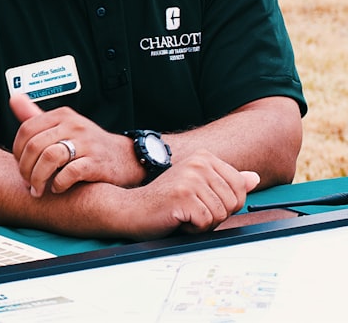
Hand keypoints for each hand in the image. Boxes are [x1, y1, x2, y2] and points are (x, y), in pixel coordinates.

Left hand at [10, 94, 141, 196]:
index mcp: (61, 115)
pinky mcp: (97, 162)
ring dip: (38, 178)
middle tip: (27, 183)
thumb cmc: (86, 144)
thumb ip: (37, 116)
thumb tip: (14, 98)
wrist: (124, 157)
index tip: (20, 166)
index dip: (17, 151)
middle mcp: (73, 125)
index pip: (27, 129)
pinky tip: (57, 189)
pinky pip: (70, 172)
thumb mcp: (63, 125)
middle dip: (25, 169)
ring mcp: (86, 143)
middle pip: (35, 145)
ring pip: (50, 157)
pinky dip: (59, 184)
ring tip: (38, 190)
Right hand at [125, 151, 260, 238]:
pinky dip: (192, 229)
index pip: (240, 188)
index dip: (224, 204)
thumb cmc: (165, 202)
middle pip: (233, 203)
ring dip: (202, 223)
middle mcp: (199, 163)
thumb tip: (253, 178)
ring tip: (182, 214)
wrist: (132, 209)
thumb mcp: (199, 188)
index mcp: (204, 157)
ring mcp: (190, 178)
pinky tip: (177, 219)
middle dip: (214, 215)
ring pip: (220, 214)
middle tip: (189, 210)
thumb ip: (226, 182)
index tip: (200, 201)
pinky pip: (206, 222)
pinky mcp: (183, 195)